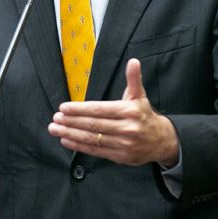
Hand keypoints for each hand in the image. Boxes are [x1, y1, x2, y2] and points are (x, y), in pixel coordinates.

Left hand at [48, 58, 179, 166]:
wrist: (162, 141)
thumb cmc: (144, 115)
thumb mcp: (140, 96)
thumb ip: (133, 79)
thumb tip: (133, 61)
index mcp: (129, 111)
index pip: (99, 110)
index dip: (80, 109)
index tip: (64, 108)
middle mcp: (126, 128)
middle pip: (93, 125)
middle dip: (71, 122)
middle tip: (55, 118)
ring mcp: (123, 144)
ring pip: (92, 139)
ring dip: (71, 134)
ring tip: (55, 129)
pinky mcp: (120, 157)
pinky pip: (96, 151)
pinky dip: (79, 146)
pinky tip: (66, 140)